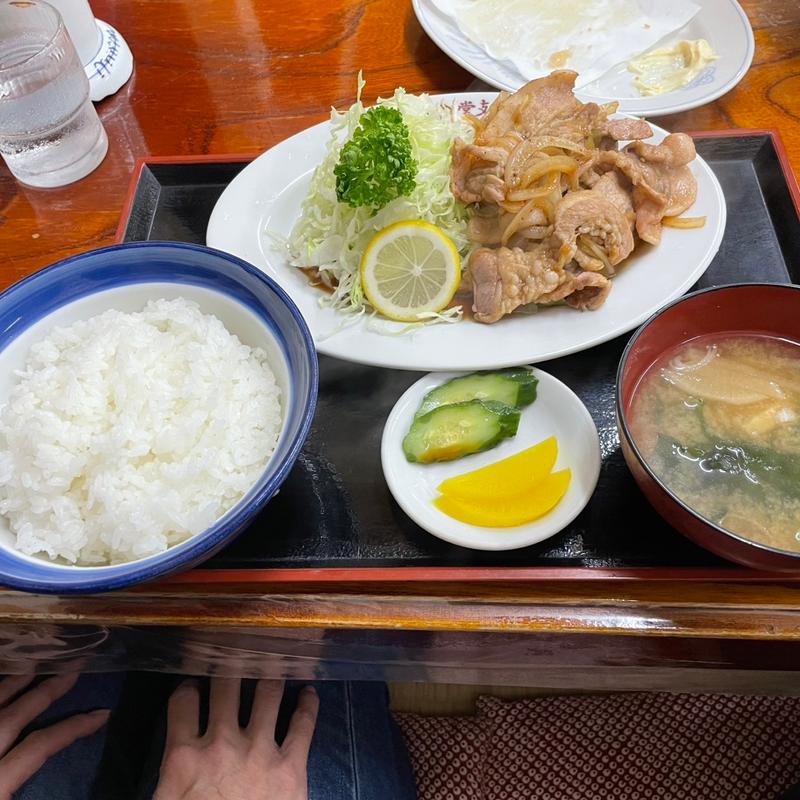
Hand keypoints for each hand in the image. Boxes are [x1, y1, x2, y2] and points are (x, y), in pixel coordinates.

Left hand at [0, 673, 109, 798]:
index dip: (72, 727)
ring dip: (9, 687)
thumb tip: (86, 787)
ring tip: (31, 667)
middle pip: (13, 718)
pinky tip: (0, 693)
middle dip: (46, 691)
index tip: (102, 714)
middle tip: (73, 669)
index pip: (39, 745)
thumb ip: (46, 793)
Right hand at [155, 678, 318, 799]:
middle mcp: (222, 742)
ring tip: (275, 664)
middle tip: (238, 652)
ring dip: (271, 676)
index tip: (196, 683)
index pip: (183, 702)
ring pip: (267, 693)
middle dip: (232, 665)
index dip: (189, 688)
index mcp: (184, 757)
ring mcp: (261, 751)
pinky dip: (308, 704)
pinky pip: (303, 724)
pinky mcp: (293, 766)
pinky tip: (309, 692)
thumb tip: (162, 767)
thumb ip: (164, 778)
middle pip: (226, 686)